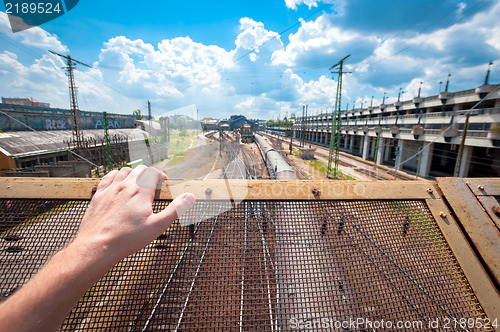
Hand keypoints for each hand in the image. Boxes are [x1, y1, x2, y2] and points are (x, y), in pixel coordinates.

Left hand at [76, 166, 195, 262]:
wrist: (97, 246)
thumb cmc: (127, 238)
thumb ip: (175, 210)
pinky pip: (108, 177)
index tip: (163, 182)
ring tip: (137, 183)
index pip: (153, 172)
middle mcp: (125, 186)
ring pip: (123, 171)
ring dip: (133, 173)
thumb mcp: (157, 226)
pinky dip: (116, 176)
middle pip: (139, 169)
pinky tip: (118, 184)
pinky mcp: (98, 195)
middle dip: (148, 174)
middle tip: (152, 185)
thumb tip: (190, 197)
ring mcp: (110, 189)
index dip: (161, 175)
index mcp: (141, 191)